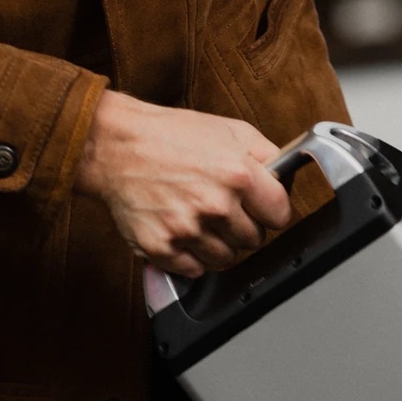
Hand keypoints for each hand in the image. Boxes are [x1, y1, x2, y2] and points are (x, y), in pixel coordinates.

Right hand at [75, 91, 292, 277]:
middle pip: (254, 241)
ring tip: (198, 218)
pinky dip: (190, 257)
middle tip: (220, 208)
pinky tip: (181, 231)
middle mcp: (216, 204)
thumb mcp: (229, 130)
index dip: (270, 211)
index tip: (259, 208)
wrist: (114, 145)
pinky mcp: (162, 247)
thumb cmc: (170, 136)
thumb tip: (287, 178)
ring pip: (226, 259)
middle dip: (242, 227)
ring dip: (217, 244)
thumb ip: (266, 155)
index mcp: (238, 174)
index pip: (280, 216)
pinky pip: (195, 270)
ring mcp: (188, 229)